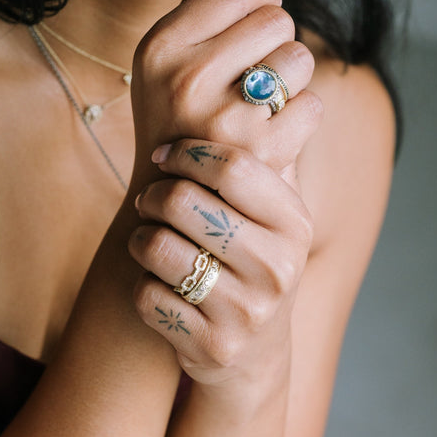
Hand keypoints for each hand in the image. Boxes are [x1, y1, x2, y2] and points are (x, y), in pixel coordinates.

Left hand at [128, 138, 313, 388]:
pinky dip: (142, 285)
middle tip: (148, 199)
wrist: (254, 348)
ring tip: (149, 240)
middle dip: (153, 194)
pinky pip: (148, 297)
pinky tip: (159, 285)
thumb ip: (269, 158)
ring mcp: (247, 310)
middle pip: (183, 201)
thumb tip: (258, 87)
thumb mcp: (275, 213)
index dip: (186, 153)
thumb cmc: (255, 260)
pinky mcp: (212, 345)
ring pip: (158, 248)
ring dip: (141, 239)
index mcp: (294, 221)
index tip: (164, 156)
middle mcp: (278, 266)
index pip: (232, 165)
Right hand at [129, 0, 321, 188]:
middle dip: (276, 39)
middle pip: (277, 18)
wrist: (173, 192)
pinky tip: (272, 128)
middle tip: (255, 67)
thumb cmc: (177, 114)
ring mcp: (222, 118)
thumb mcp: (171, 57)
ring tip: (262, 98)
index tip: (256, 18)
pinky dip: (300, 115)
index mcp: (160, 46)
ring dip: (290, 76)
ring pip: (299, 58)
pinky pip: (311, 104)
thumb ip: (208, 5)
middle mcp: (186, 78)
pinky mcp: (258, 153)